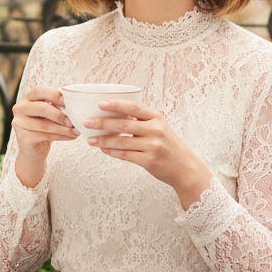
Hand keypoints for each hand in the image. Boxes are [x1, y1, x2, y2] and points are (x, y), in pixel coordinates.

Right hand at [12, 86, 77, 187]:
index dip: (54, 94)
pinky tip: (71, 137)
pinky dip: (61, 136)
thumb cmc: (46, 126)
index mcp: (28, 97)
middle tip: (73, 121)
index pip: (39, 90)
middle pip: (41, 107)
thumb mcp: (51, 113)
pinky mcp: (22, 137)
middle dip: (59, 114)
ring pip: (44, 124)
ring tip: (76, 131)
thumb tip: (75, 98)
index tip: (67, 101)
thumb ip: (58, 105)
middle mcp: (20, 108)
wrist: (34, 150)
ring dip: (63, 128)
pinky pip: (44, 136)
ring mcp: (18, 123)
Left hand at [85, 100, 212, 209]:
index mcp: (156, 117)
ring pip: (122, 141)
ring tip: (90, 139)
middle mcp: (156, 130)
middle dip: (103, 123)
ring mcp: (153, 146)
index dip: (116, 104)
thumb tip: (112, 115)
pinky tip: (103, 149)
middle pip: (124, 124)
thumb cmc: (167, 145)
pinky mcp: (148, 161)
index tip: (100, 103)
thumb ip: (140, 121)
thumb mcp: (159, 127)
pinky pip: (125, 155)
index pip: (134, 107)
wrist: (183, 167)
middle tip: (87, 122)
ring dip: (103, 140)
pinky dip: (112, 152)